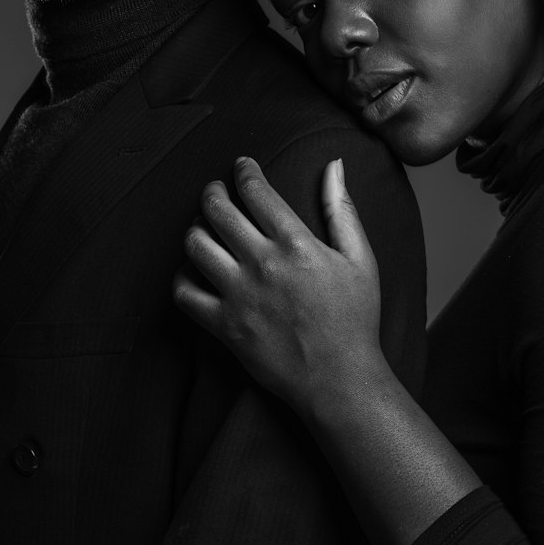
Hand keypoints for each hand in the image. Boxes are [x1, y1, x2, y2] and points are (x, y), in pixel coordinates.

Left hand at [174, 156, 386, 415]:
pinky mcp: (224, 326)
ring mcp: (239, 295)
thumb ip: (342, 210)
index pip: (256, 191)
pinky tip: (194, 272)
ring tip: (203, 228)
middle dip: (212, 192)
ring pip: (195, 245)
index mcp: (296, 244)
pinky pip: (184, 293)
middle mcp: (262, 264)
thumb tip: (335, 166)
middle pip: (217, 211)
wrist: (339, 378)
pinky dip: (182, 277)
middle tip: (214, 191)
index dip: (244, 171)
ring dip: (196, 229)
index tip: (242, 165)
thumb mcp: (361, 259)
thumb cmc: (355, 319)